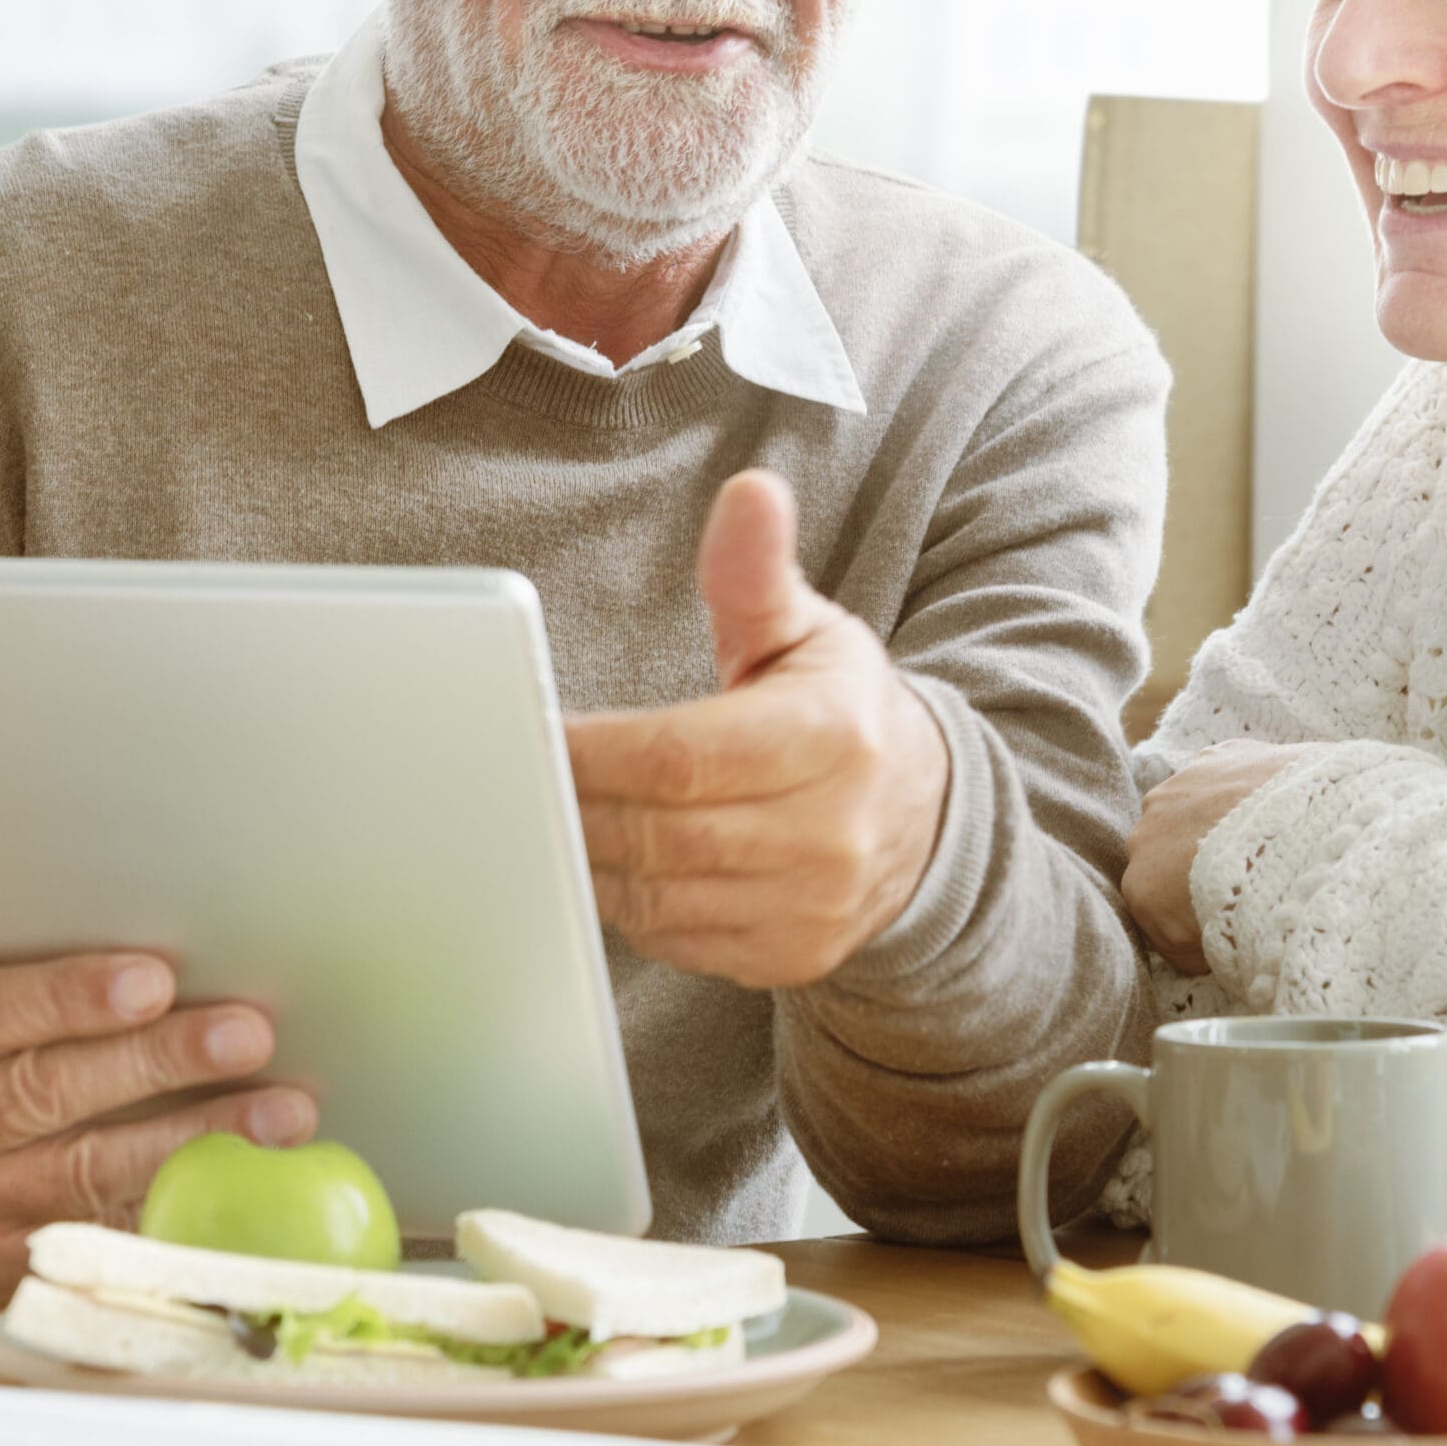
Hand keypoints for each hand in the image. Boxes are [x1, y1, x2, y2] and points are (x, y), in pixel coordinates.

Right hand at [0, 875, 317, 1327]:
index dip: (69, 996)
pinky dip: (178, 1213)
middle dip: (157, 1063)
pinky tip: (246, 1187)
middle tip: (249, 1036)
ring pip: (86, 1175)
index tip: (155, 981)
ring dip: (195, 1141)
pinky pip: (101, 1242)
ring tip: (283, 1114)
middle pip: (46, 1093)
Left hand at [569, 469, 949, 987]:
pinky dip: (629, 905)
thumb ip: (757, 571)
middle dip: (576, 804)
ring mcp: (811, 905)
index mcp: (833, 737)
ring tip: (561, 814)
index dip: (591, 751)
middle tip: (519, 775)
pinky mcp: (791, 955)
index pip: (679, 756)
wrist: (927, 817)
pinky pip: (674, 941)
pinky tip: (614, 861)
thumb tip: (749, 491)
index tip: (533, 733)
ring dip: (590, 858)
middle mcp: (830, 831)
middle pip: (656, 831)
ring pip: (655, 896)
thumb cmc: (844, 714)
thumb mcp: (808, 631)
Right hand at [1122, 740, 1308, 974]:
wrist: (1292, 845)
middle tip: (1241, 883)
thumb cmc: (1250, 908)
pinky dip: (1242, 788)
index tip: (1218, 926)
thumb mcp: (1212, 955)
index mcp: (1139, 884)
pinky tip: (1271, 804)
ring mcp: (1181, 785)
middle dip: (1195, 865)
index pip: (1155, 906)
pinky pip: (1224, 773)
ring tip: (1261, 841)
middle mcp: (1148, 828)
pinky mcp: (1219, 754)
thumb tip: (1199, 949)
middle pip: (1169, 850)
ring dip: (1216, 821)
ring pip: (1192, 807)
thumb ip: (1192, 950)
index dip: (1185, 919)